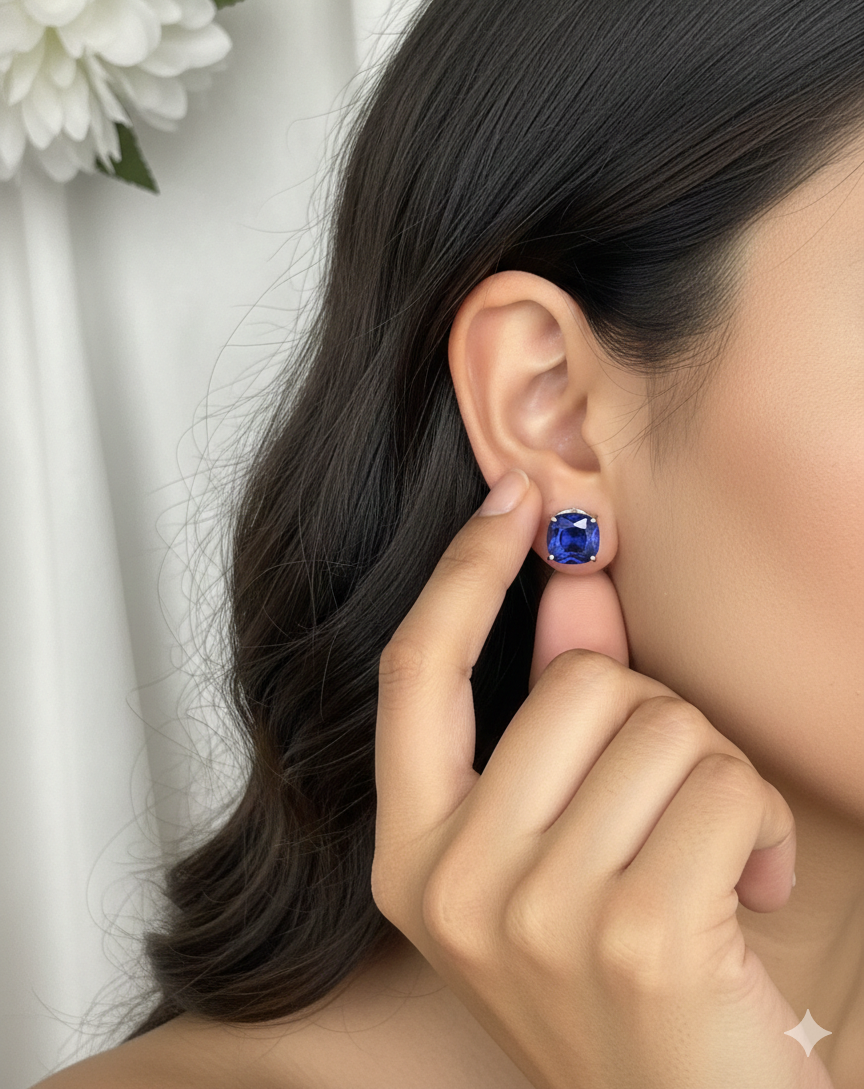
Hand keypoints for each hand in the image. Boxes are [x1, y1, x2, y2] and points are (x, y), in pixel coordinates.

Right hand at [371, 471, 833, 1088]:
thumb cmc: (618, 987)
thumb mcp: (555, 850)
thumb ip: (553, 711)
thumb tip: (572, 582)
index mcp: (412, 858)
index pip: (416, 672)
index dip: (463, 573)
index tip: (515, 501)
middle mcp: (451, 885)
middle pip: (579, 684)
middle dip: (656, 725)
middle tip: (668, 814)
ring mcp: (534, 914)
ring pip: (661, 726)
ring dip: (715, 782)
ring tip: (708, 864)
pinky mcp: (636, 933)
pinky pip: (726, 788)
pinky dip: (763, 829)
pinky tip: (750, 895)